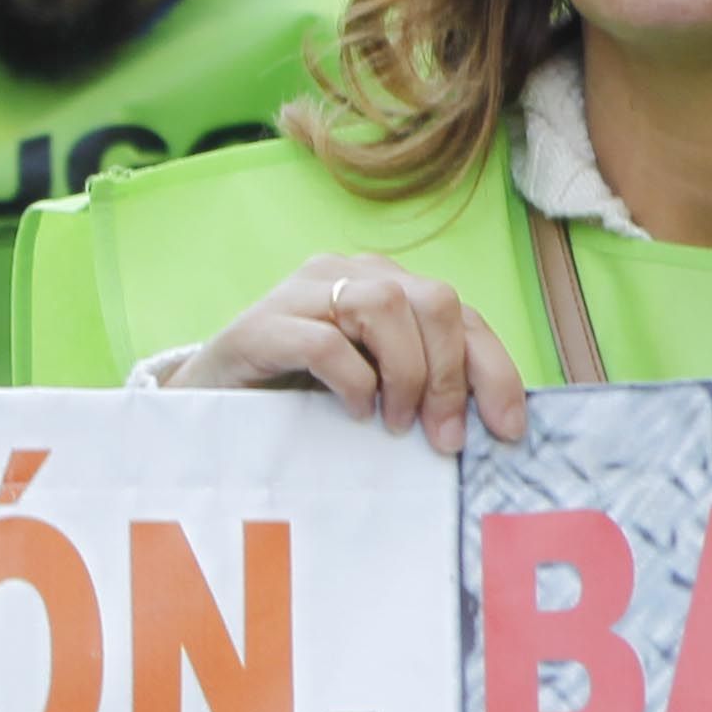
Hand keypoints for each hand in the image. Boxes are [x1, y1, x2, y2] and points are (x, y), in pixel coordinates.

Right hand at [165, 256, 529, 453]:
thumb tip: (491, 422)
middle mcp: (346, 274)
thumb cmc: (294, 399)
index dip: (494, 370)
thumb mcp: (372, 387)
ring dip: (407, 374)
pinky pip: (325, 341)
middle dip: (451, 375)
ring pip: (385, 307)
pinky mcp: (260, 325)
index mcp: (383, 284)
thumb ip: (420, 382)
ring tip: (394, 422)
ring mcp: (300, 293)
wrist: (204, 403)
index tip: (507, 430)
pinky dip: (352, 381)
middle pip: (433, 300)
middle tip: (442, 437)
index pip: (461, 313)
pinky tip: (353, 411)